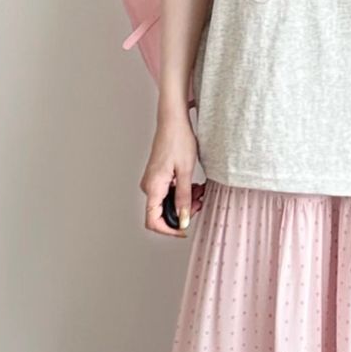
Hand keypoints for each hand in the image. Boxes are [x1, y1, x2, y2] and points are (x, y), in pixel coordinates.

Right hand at [141, 113, 203, 236]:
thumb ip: (184, 198)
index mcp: (153, 187)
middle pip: (163, 214)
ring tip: (200, 192)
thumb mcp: (186, 172)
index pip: (153, 221)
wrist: (173, 121)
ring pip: (168, 203)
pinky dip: (183, 193)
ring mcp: (153, 182)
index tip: (185, 229)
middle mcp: (149, 186)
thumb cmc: (178, 140)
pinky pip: (169, 193)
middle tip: (199, 203)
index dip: (169, 230)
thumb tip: (182, 220)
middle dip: (182, 213)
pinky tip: (194, 186)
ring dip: (185, 202)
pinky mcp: (159, 177)